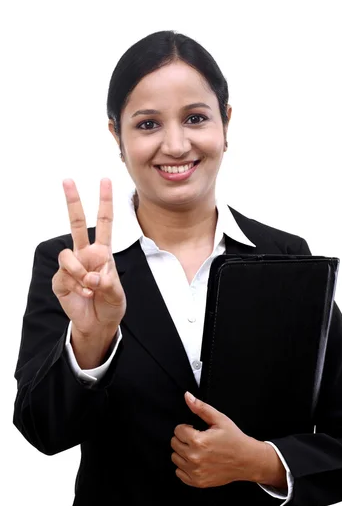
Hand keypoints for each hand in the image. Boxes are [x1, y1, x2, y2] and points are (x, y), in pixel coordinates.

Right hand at [52, 178, 125, 335]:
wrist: (98, 324)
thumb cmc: (110, 305)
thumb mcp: (118, 294)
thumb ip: (108, 283)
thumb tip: (91, 276)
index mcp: (103, 252)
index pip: (105, 223)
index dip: (105, 202)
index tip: (106, 181)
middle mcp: (85, 254)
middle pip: (77, 223)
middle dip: (73, 201)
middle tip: (67, 180)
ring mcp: (71, 266)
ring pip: (68, 255)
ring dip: (81, 273)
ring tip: (91, 287)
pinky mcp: (60, 280)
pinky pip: (65, 276)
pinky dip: (78, 287)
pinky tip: (84, 295)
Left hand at [171, 392, 282, 488]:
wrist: (247, 460)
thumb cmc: (234, 439)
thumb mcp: (219, 419)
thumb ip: (200, 407)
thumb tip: (187, 396)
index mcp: (198, 441)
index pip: (177, 430)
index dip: (187, 427)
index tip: (196, 429)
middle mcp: (194, 458)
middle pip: (174, 443)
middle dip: (184, 438)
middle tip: (198, 439)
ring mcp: (195, 472)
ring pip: (175, 458)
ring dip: (183, 452)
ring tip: (198, 450)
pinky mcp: (197, 482)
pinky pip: (179, 473)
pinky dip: (185, 467)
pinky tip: (197, 461)